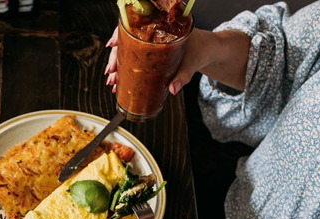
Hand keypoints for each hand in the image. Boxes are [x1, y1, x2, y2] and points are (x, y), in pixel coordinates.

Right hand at [105, 28, 247, 94]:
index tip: (112, 44)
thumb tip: (172, 90)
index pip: (135, 26)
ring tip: (112, 82)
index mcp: (162, 28)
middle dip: (115, 59)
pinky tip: (119, 82)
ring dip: (118, 67)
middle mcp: (153, 35)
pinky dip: (126, 71)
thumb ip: (183, 76)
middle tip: (110, 74)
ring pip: (128, 53)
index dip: (120, 34)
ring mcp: (151, 46)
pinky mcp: (152, 56)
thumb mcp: (192, 63)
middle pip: (127, 43)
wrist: (209, 50)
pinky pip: (134, 60)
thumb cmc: (202, 50)